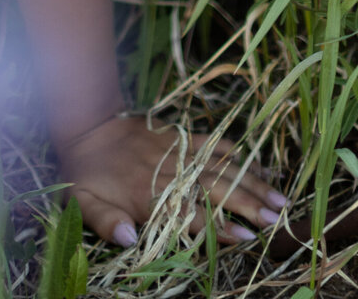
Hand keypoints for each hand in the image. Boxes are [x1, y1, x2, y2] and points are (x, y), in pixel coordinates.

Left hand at [57, 113, 287, 248]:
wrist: (86, 122)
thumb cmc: (85, 171)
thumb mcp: (82, 201)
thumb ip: (104, 222)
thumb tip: (129, 239)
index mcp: (146, 193)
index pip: (188, 213)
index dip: (217, 225)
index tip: (246, 236)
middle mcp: (167, 171)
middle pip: (213, 188)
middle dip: (247, 203)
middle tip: (276, 219)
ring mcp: (177, 151)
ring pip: (219, 166)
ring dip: (251, 182)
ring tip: (280, 199)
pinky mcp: (180, 136)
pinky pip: (213, 143)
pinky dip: (238, 154)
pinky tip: (262, 167)